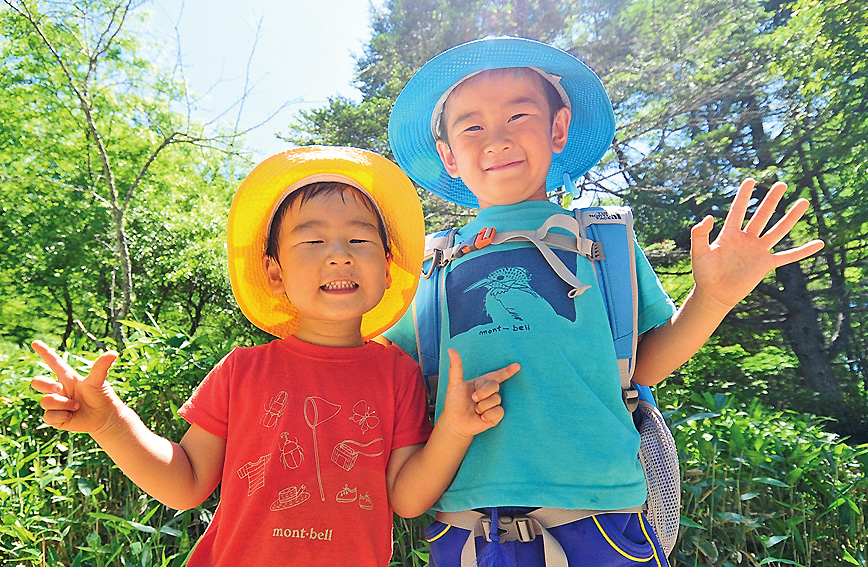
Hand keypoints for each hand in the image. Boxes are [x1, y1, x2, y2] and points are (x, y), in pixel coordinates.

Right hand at [30, 340, 123, 434]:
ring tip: (78, 406)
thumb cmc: (102, 396)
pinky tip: (71, 416)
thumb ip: (101, 367)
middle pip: (37, 382)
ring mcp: (55, 403)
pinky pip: (48, 416)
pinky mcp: (55, 418)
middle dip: (45, 384)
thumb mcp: (99, 381)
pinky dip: (61, 416)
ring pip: (46, 401)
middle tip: (59, 388)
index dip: (44, 352)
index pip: (53, 362)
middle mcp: (59, 389)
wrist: (104, 418)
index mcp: (68, 377)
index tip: (35, 342)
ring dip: (63, 404)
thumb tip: (114, 352)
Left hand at [437, 349, 519, 438]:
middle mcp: (489, 392)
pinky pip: (498, 411)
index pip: (497, 375)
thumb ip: (456, 366)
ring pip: (496, 399)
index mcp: (481, 383)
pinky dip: (488, 414)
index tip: (517, 366)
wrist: (454, 422)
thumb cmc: (454, 402)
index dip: (507, 371)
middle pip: (495, 386)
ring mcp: (493, 404)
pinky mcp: (496, 416)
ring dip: (483, 405)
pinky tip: (481, 417)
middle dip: (483, 392)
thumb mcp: (455, 383)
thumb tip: (451, 349)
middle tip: (473, 398)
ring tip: (475, 410)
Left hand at [690, 178, 824, 309]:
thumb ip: (699, 234)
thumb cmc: (704, 273)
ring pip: (778, 230)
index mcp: (729, 234)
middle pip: (762, 216)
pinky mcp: (766, 264)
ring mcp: (758, 251)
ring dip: (791, 217)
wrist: (715, 294)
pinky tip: (819, 243)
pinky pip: (788, 256)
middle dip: (771, 200)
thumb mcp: (698, 252)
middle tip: (782, 184)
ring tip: (804, 202)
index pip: (738, 211)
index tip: (750, 180)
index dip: (743, 196)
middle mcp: (746, 239)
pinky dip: (804, 251)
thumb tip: (708, 217)